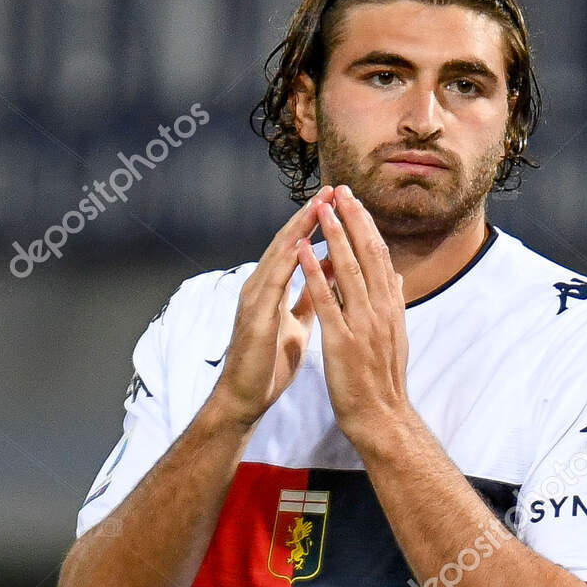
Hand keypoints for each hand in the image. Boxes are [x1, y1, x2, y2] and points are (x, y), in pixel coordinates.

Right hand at [209, 187, 336, 429]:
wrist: (246, 398)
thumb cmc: (270, 364)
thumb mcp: (299, 324)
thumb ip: (311, 298)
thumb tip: (332, 274)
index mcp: (274, 288)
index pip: (297, 248)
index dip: (317, 224)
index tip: (340, 202)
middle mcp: (261, 286)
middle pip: (287, 242)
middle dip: (310, 214)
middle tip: (333, 188)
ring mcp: (255, 299)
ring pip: (279, 255)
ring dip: (299, 228)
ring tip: (320, 205)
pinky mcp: (255, 316)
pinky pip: (273, 283)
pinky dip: (287, 262)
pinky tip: (300, 245)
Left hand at [296, 185, 409, 448]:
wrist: (381, 417)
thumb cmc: (383, 381)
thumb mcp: (395, 338)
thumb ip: (393, 306)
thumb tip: (396, 280)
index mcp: (390, 308)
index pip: (380, 257)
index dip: (367, 226)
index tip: (355, 202)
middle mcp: (380, 310)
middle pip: (368, 256)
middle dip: (353, 220)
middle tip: (340, 191)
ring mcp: (363, 324)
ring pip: (349, 271)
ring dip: (335, 238)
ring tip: (323, 210)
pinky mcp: (342, 340)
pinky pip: (327, 301)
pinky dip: (314, 274)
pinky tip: (304, 252)